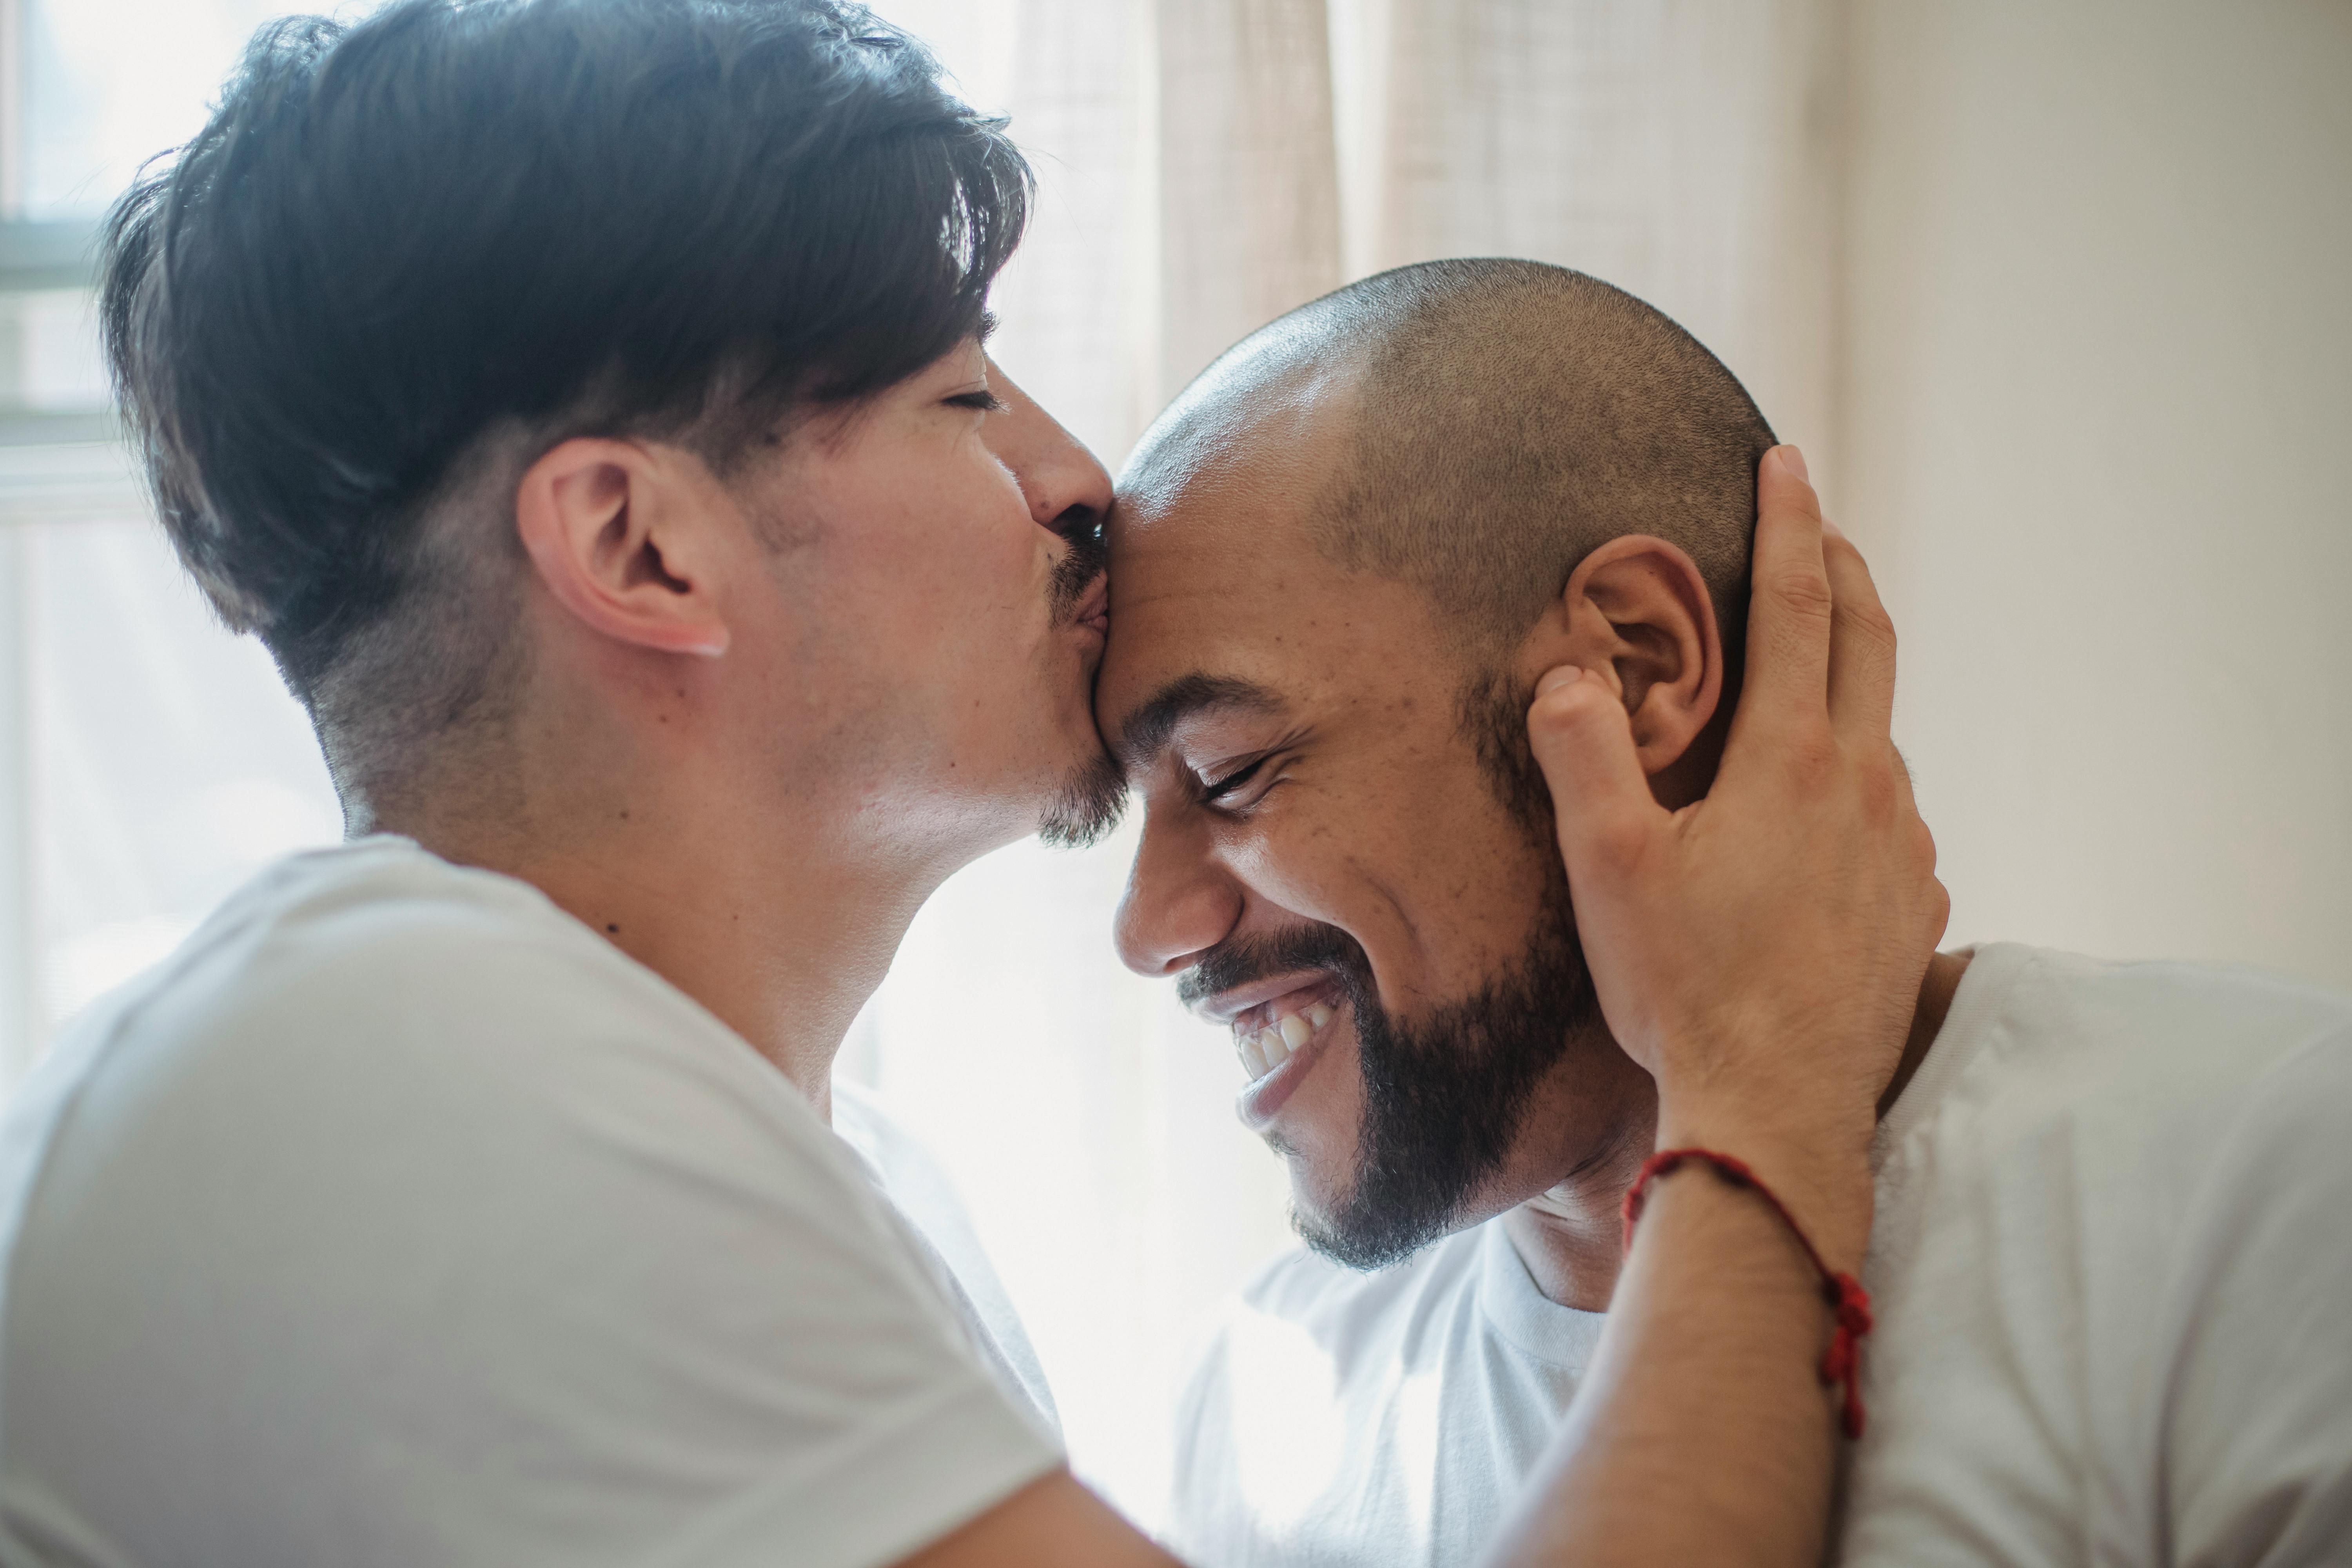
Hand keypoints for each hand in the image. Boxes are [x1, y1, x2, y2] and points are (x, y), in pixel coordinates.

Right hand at [1525, 446, 1945, 1264]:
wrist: (1776, 1107)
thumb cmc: (1683, 985)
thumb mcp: (1608, 863)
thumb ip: (1583, 753)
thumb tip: (1568, 672)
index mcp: (1790, 761)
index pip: (1798, 606)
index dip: (1792, 525)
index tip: (1787, 462)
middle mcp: (1865, 788)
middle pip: (1869, 643)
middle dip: (1845, 570)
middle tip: (1823, 528)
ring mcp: (1903, 850)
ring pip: (1882, 736)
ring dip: (1851, 687)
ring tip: (1808, 684)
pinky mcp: (1915, 909)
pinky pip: (1893, 819)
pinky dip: (1861, 784)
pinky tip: (1828, 817)